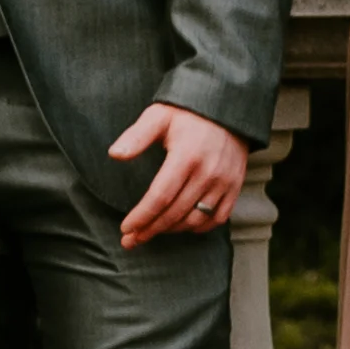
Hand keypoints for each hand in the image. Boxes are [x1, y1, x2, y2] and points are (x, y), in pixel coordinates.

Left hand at [111, 100, 250, 250]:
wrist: (227, 109)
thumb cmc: (186, 113)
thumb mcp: (158, 116)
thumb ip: (136, 136)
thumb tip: (114, 155)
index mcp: (186, 157)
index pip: (160, 196)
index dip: (142, 216)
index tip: (125, 228)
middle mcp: (208, 173)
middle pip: (175, 212)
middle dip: (150, 229)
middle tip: (131, 239)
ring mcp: (224, 182)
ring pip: (196, 219)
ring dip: (171, 230)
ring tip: (151, 233)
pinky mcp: (235, 186)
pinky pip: (219, 218)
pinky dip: (199, 227)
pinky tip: (181, 227)